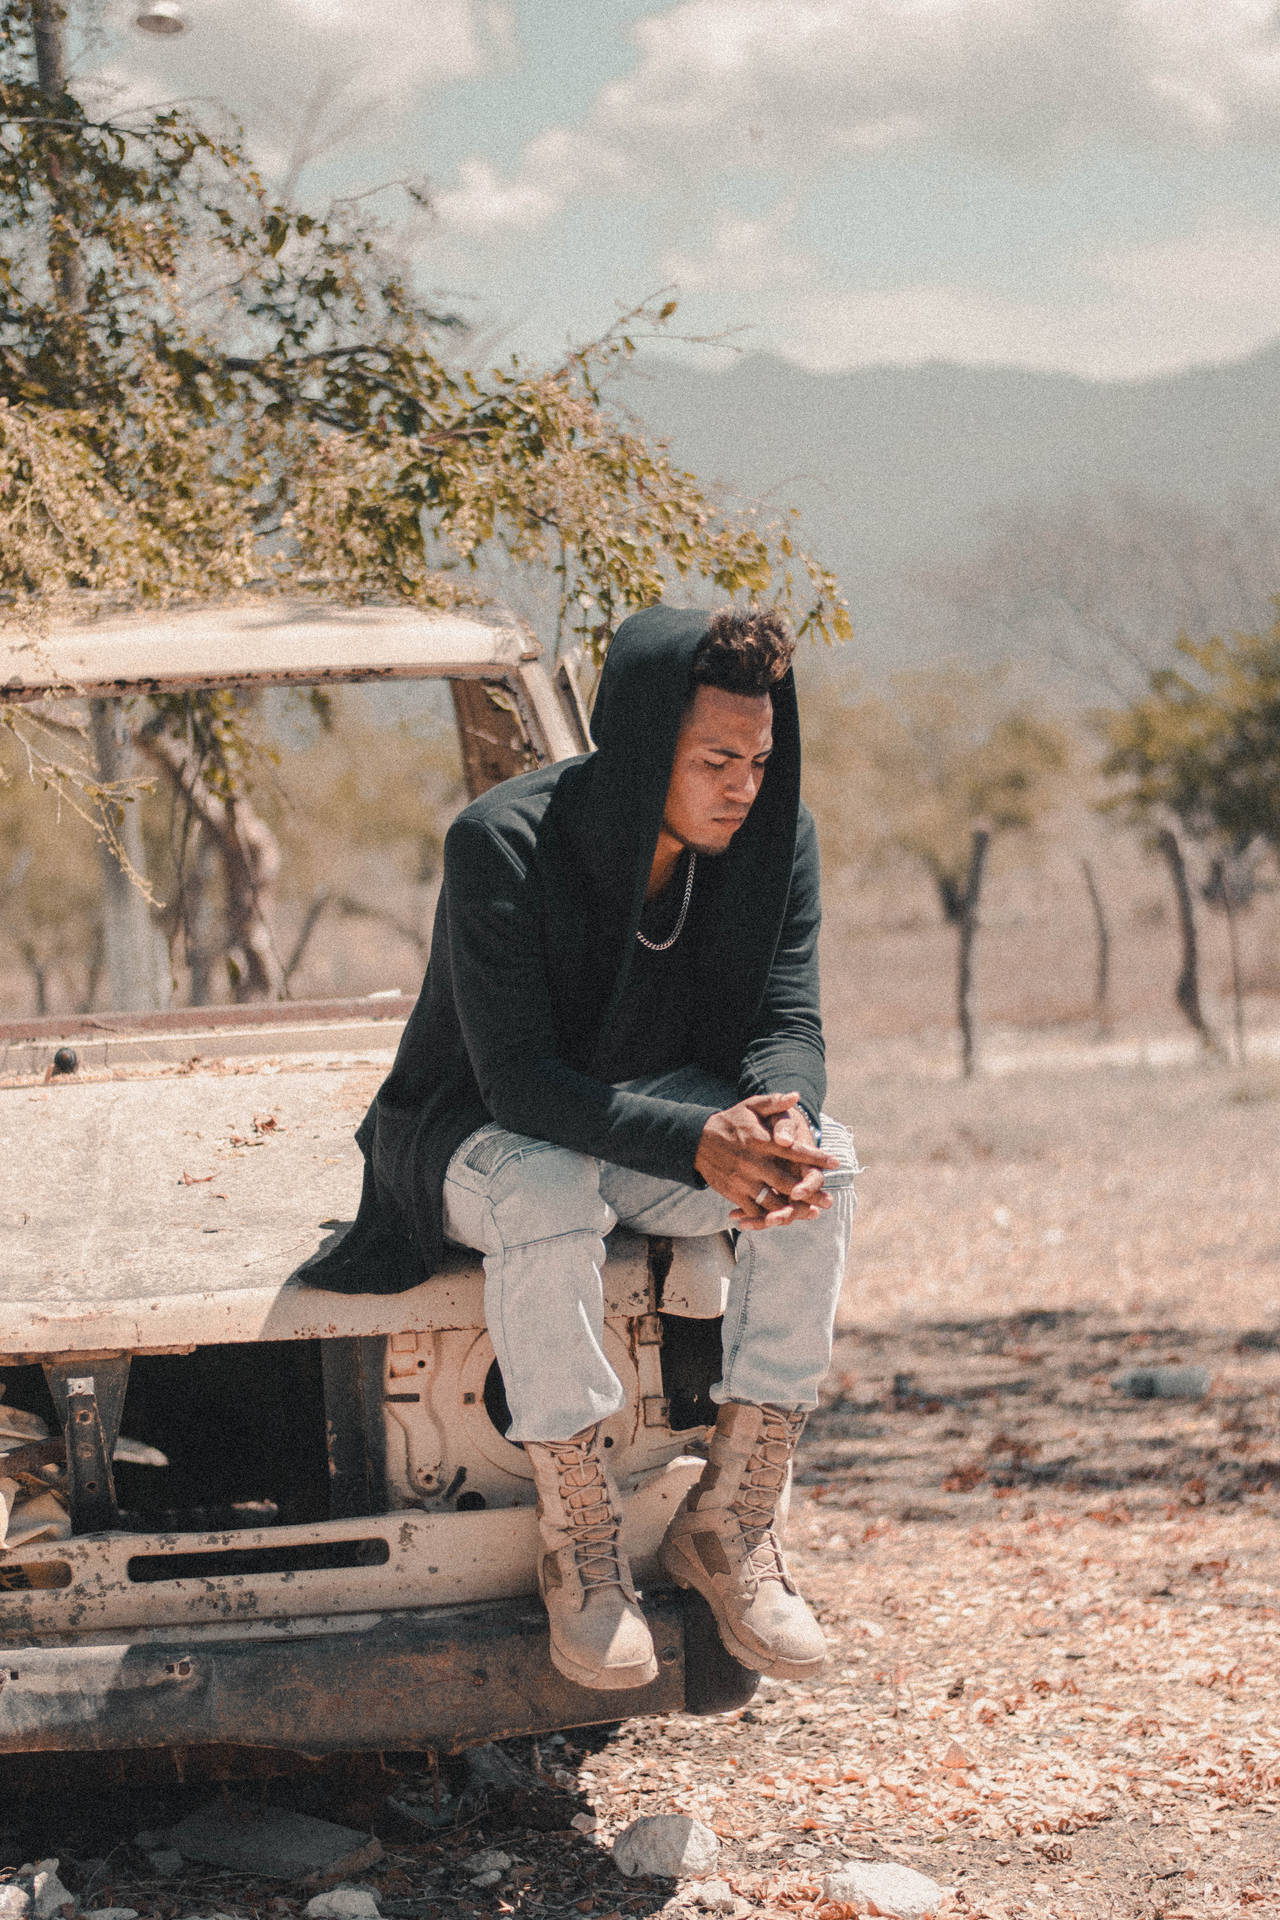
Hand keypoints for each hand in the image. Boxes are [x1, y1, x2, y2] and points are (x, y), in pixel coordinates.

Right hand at [694, 1092, 838, 1231]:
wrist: (697, 1140)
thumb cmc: (732, 1122)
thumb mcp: (751, 1106)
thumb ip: (774, 1102)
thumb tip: (796, 1096)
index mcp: (760, 1141)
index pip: (793, 1150)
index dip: (815, 1157)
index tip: (835, 1162)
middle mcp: (752, 1162)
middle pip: (786, 1182)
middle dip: (810, 1192)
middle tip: (829, 1199)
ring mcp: (743, 1180)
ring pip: (772, 1201)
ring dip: (794, 1210)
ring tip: (812, 1213)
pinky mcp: (734, 1193)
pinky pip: (754, 1211)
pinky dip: (769, 1218)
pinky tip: (785, 1219)